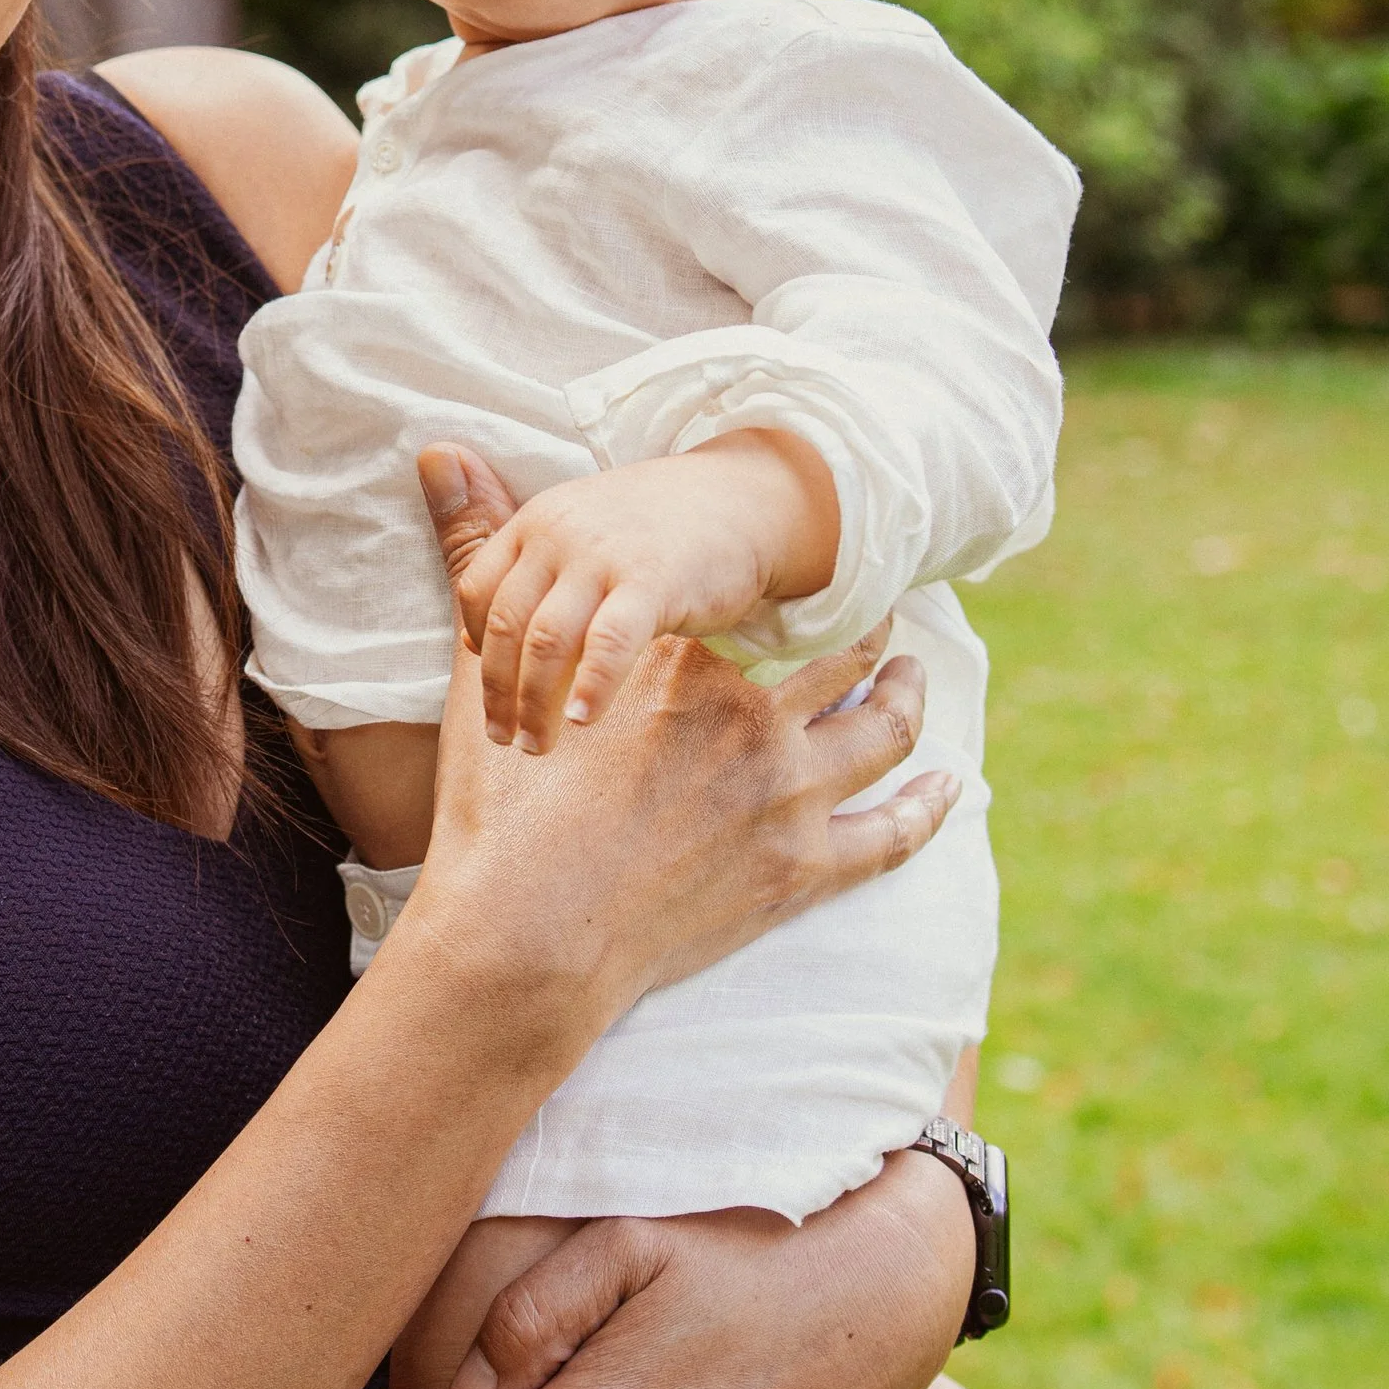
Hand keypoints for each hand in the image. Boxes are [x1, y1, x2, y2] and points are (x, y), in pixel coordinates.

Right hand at [395, 449, 957, 1071]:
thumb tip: (436, 448)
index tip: (808, 577)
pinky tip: (952, 787)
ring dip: (911, 700)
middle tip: (888, 616)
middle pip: (842, 659)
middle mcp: (752, 721)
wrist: (520, 940)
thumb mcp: (482, 673)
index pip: (759, 610)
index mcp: (686, 666)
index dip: (789, 593)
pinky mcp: (802, 874)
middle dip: (872, 633)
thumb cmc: (496, 814)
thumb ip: (473, 556)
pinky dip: (929, 806)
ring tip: (920, 681)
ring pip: (884, 732)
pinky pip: (892, 834)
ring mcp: (786, 798)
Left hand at [421, 432, 839, 754]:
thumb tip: (460, 602)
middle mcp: (559, 533)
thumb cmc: (653, 529)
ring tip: (536, 746)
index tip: (489, 693)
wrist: (742, 500)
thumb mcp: (577, 529)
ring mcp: (605, 556)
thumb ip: (518, 561)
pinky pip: (609, 643)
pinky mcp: (652, 581)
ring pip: (547, 640)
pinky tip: (583, 719)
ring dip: (533, 702)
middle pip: (505, 624)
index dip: (475, 649)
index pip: (476, 589)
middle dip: (496, 691)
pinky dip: (591, 686)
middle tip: (504, 738)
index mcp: (536, 521)